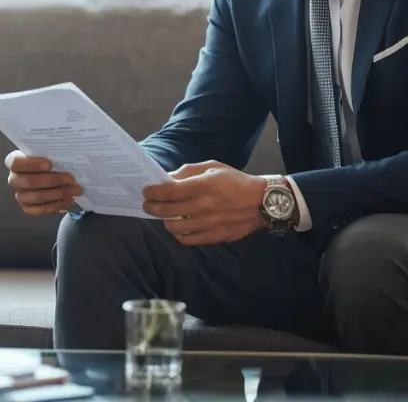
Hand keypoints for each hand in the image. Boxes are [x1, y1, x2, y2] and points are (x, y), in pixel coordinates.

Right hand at [6, 150, 82, 215]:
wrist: (53, 174)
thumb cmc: (50, 160)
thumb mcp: (49, 153)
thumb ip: (52, 153)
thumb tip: (65, 154)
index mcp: (15, 161)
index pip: (15, 163)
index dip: (31, 164)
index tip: (49, 164)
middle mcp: (14, 179)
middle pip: (28, 182)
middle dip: (52, 181)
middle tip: (70, 178)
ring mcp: (20, 195)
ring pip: (35, 197)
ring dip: (58, 194)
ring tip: (75, 190)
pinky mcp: (27, 207)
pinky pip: (40, 210)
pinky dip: (56, 205)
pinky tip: (69, 200)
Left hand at [142, 161, 266, 245]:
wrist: (262, 201)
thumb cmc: (235, 180)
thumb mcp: (212, 167)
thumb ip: (188, 172)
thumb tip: (166, 179)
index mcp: (203, 186)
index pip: (168, 191)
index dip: (153, 192)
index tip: (146, 191)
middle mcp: (204, 206)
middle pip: (167, 211)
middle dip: (152, 207)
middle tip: (148, 204)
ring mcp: (209, 224)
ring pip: (174, 228)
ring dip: (165, 221)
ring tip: (165, 215)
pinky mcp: (215, 236)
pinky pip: (188, 239)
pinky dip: (179, 234)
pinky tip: (179, 226)